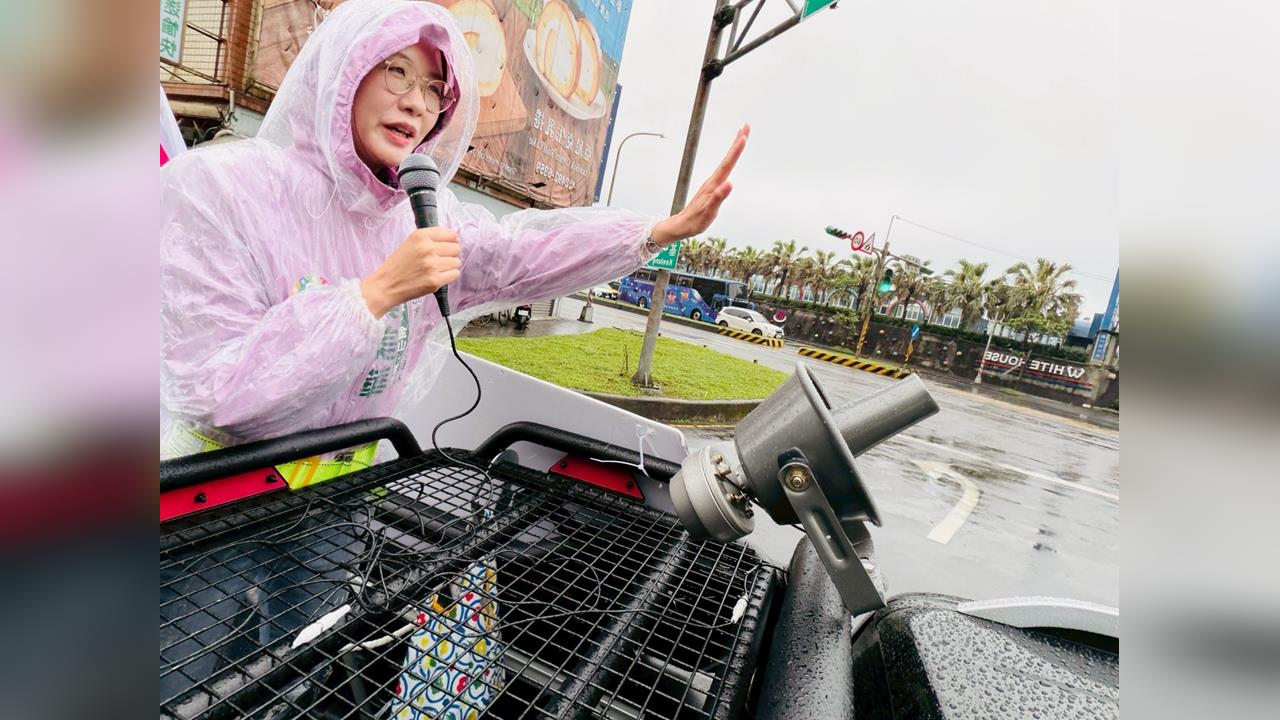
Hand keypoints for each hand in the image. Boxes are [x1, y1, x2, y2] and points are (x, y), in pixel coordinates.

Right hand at [361, 227, 460, 317]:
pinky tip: (437, 277)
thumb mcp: (410, 243)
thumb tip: (454, 239)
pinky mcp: (435, 280)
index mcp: (420, 236)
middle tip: (438, 261)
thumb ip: (430, 239)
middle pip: (456, 248)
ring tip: (436, 270)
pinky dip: (448, 277)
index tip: (447, 245)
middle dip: (450, 255)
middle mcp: (427, 248)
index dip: (451, 240)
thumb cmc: (397, 266)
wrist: (386, 285)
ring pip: (457, 262)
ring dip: (450, 267)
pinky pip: (455, 274)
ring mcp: (432, 265)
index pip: (450, 234)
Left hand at [650, 123, 748, 245]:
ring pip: (726, 162)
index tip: (744, 136)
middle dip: (737, 142)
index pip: (727, 164)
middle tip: (746, 126)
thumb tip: (729, 183)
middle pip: (728, 158)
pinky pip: (724, 169)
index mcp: (713, 185)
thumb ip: (718, 198)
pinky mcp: (712, 187)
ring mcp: (712, 183)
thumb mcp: (708, 212)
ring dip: (734, 148)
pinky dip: (730, 160)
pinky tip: (732, 159)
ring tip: (742, 136)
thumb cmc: (695, 221)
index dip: (736, 150)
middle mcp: (713, 181)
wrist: (682, 224)